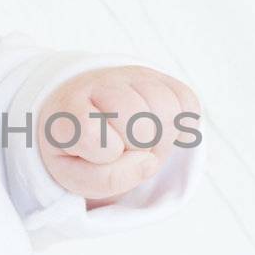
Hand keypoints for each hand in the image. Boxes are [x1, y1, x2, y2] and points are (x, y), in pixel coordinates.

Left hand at [37, 65, 201, 209]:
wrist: (84, 119)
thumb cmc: (80, 152)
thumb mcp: (78, 176)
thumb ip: (108, 178)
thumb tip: (150, 163)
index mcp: (67, 109)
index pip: (94, 136)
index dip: (102, 156)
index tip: (94, 154)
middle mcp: (99, 84)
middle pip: (139, 126)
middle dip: (137, 150)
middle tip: (124, 151)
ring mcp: (130, 75)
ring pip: (166, 111)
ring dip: (161, 140)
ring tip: (141, 143)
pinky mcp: (159, 75)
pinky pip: (187, 102)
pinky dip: (180, 126)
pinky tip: (158, 129)